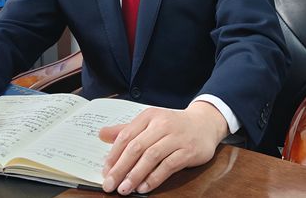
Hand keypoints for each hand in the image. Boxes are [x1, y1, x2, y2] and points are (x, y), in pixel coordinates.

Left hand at [99, 101, 227, 194]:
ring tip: (124, 189)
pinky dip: (154, 178)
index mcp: (149, 116)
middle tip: (110, 184)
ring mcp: (176, 137)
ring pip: (151, 157)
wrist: (204, 124)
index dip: (113, 155)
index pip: (126, 136)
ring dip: (135, 175)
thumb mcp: (149, 123)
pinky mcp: (188, 150)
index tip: (105, 171)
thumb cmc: (172, 125)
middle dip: (120, 168)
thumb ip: (126, 130)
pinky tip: (144, 187)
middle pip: (136, 147)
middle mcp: (162, 124)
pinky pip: (168, 166)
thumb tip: (101, 134)